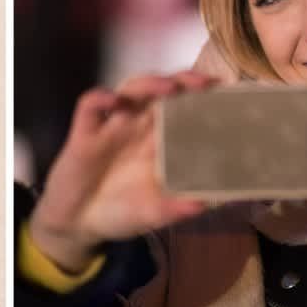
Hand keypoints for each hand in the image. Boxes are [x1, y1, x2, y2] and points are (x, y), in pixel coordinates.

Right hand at [28, 71, 214, 272]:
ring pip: (131, 89)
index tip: (229, 94)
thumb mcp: (153, 214)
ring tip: (170, 87)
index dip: (205, 100)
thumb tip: (203, 204)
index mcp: (159, 142)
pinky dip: (101, 98)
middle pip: (163, 91)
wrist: (77, 224)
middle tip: (206, 84)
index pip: (186, 110)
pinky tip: (114, 101)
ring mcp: (112, 127)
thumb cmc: (120, 212)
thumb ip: (175, 208)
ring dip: (150, 83)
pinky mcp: (85, 133)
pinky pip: (89, 106)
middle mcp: (139, 127)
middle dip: (185, 82)